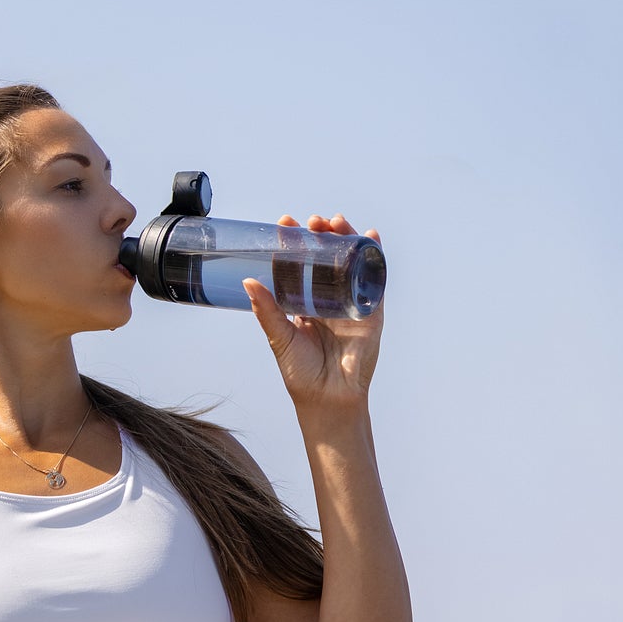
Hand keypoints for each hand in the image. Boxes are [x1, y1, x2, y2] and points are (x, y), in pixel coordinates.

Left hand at [244, 213, 382, 411]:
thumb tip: (247, 282)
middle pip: (327, 259)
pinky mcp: (371, 312)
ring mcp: (351, 304)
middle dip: (321, 236)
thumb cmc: (301, 374)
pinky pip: (375, 280)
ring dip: (346, 239)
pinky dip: (374, 257)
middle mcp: (329, 300)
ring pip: (350, 263)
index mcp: (306, 304)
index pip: (300, 266)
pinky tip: (370, 237)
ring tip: (335, 222)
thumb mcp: (280, 337)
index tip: (286, 224)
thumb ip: (267, 310)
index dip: (295, 245)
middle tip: (312, 221)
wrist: (327, 399)